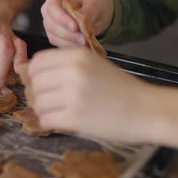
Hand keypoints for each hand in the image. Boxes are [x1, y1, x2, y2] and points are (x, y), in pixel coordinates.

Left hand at [28, 48, 154, 142]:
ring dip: (44, 110)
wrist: (147, 110)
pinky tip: (63, 121)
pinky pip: (45, 119)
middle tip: (52, 102)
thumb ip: (66, 65)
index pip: (37, 62)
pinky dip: (50, 122)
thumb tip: (30, 73)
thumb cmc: (121, 89)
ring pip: (37, 102)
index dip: (35, 75)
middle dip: (39, 94)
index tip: (44, 84)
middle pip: (34, 83)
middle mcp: (73, 71)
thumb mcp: (94, 64)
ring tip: (59, 112)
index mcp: (77, 55)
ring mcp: (73, 94)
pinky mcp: (75, 117)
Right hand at [41, 0, 113, 47]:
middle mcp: (49, 10)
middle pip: (51, 24)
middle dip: (68, 34)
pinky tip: (83, 45)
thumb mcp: (95, 3)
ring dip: (71, 42)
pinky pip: (59, 44)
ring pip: (54, 36)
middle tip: (85, 39)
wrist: (98, 14)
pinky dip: (72, 46)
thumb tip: (81, 23)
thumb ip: (87, 11)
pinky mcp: (55, 36)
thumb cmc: (94, 3)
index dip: (62, 19)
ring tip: (87, 43)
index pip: (52, 8)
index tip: (76, 27)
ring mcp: (51, 24)